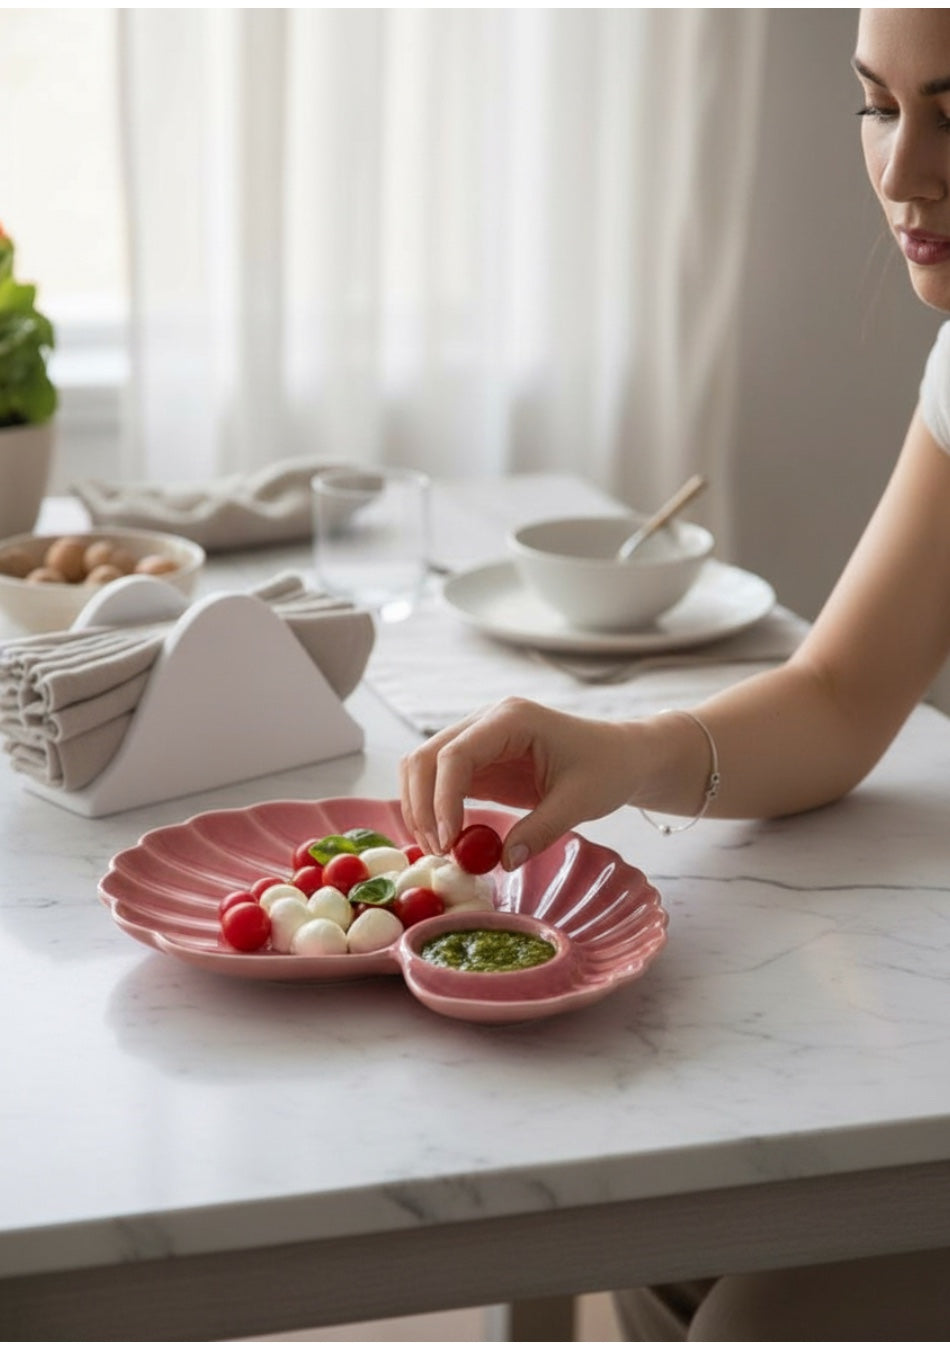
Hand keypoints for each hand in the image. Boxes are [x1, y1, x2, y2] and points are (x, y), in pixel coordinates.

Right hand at [399, 696, 639, 868]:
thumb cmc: (606, 768)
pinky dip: (433, 809)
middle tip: (438, 851)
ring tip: (440, 849)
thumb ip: (540, 831)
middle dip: (422, 806)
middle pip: (426, 757)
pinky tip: (447, 839)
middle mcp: (486, 722)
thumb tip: (503, 861)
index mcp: (512, 719)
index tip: (448, 841)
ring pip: (423, 767)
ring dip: (421, 808)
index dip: (442, 799)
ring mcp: (478, 739)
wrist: (620, 756)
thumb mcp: (579, 802)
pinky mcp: (479, 761)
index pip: (456, 754)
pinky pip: (439, 781)